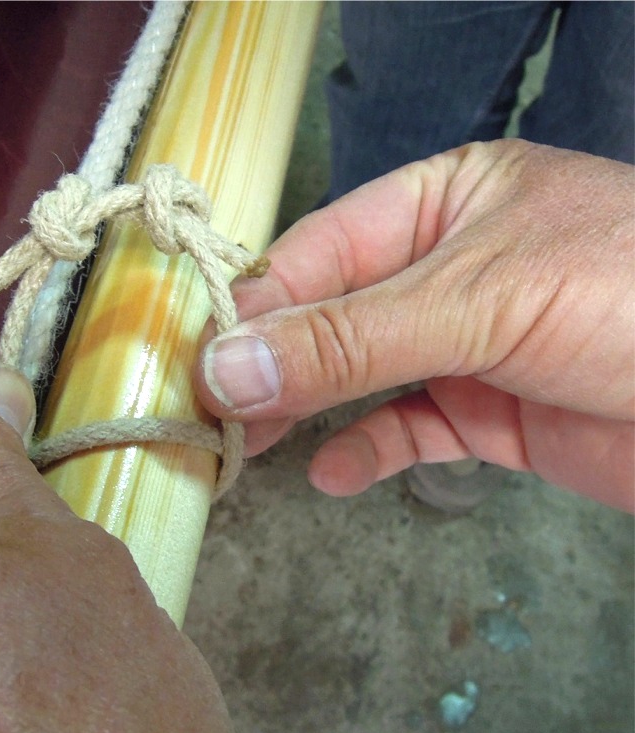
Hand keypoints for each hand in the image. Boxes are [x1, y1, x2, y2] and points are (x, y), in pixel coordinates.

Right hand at [196, 140, 633, 510]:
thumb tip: (224, 367)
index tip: (197, 362)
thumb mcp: (479, 303)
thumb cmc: (628, 302)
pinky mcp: (493, 410)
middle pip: (331, 314)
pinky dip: (371, 451)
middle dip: (274, 363)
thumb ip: (348, 340)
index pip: (320, 250)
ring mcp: (470, 341)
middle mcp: (448, 264)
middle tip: (211, 416)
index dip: (255, 306)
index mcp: (444, 199)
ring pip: (361, 374)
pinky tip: (334, 476)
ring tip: (251, 450)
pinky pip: (411, 428)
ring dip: (308, 409)